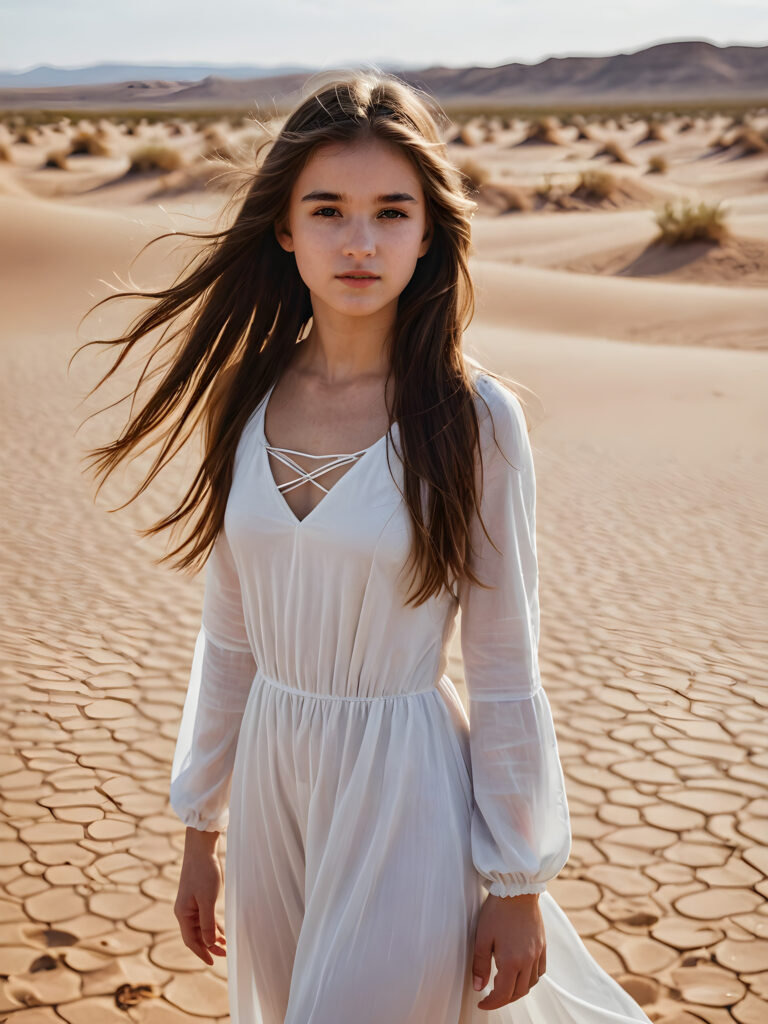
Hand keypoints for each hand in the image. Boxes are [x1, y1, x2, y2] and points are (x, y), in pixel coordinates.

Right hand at [173, 827, 226, 964]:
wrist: (201, 850)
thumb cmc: (203, 873)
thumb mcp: (207, 900)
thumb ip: (207, 923)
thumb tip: (209, 944)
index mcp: (183, 913)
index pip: (191, 940)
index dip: (201, 952)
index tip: (212, 962)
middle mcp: (185, 911)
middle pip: (196, 935)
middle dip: (209, 946)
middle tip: (224, 955)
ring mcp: (191, 905)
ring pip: (202, 927)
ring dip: (213, 937)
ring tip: (226, 946)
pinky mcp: (199, 898)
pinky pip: (205, 917)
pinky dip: (213, 926)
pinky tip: (222, 932)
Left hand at [472, 892, 545, 1009]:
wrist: (517, 888)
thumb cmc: (497, 911)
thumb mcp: (482, 937)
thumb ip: (480, 965)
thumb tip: (478, 987)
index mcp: (511, 961)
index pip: (503, 994)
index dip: (491, 1003)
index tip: (482, 1002)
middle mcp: (528, 961)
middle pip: (519, 992)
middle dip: (504, 998)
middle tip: (491, 996)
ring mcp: (538, 953)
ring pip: (532, 983)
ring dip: (518, 989)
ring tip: (505, 985)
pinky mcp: (543, 945)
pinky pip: (541, 970)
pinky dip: (532, 977)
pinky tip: (522, 972)